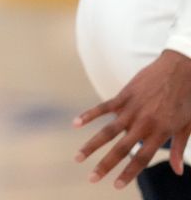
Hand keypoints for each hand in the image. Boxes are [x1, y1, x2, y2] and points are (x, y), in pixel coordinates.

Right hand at [75, 50, 190, 188]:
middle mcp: (144, 123)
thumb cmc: (187, 98)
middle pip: (121, 149)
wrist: (182, 68)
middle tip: (91, 178)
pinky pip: (103, 107)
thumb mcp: (186, 126)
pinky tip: (75, 124)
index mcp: (160, 132)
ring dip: (91, 146)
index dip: (128, 173)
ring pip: (107, 131)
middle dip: (105, 165)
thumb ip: (178, 148)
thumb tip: (178, 171)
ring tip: (78, 158)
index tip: (115, 186)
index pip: (141, 158)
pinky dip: (89, 115)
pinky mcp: (124, 95)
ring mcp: (132, 108)